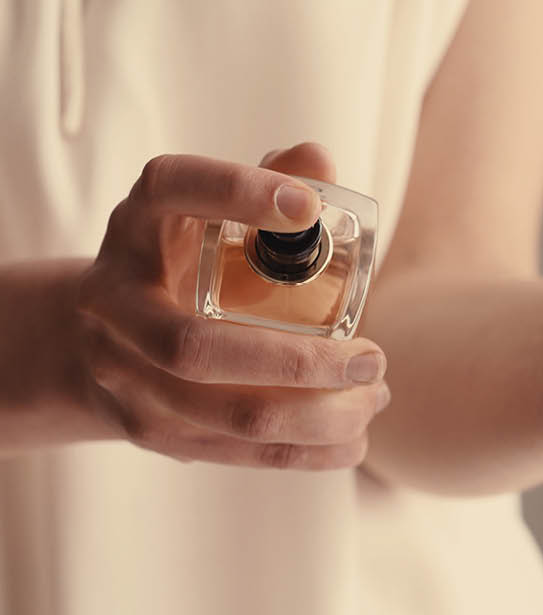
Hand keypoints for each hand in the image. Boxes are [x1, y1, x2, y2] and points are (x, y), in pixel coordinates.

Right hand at [74, 142, 390, 468]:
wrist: (95, 340)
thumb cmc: (180, 260)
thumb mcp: (207, 213)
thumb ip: (267, 180)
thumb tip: (318, 161)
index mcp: (136, 225)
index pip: (175, 191)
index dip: (237, 193)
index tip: (309, 207)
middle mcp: (113, 300)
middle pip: (196, 348)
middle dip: (299, 362)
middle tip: (374, 357)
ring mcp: (123, 375)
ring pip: (224, 414)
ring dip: (317, 414)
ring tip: (375, 396)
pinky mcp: (150, 430)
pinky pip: (235, 453)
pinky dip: (305, 452)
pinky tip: (354, 439)